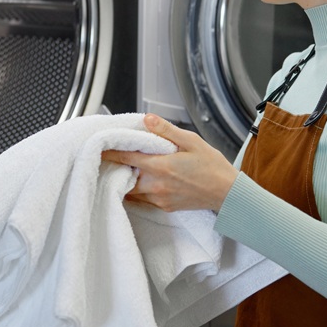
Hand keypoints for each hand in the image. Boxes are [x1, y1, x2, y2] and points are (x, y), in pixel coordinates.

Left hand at [103, 114, 238, 212]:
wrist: (227, 194)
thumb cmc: (212, 167)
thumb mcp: (192, 141)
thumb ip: (166, 131)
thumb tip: (146, 120)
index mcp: (161, 166)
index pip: (126, 157)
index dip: (110, 151)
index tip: (99, 145)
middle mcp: (156, 185)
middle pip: (123, 177)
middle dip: (115, 167)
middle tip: (108, 158)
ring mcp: (159, 199)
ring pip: (130, 191)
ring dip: (124, 181)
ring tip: (122, 169)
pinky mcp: (164, 207)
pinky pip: (142, 200)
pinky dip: (135, 191)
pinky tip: (139, 181)